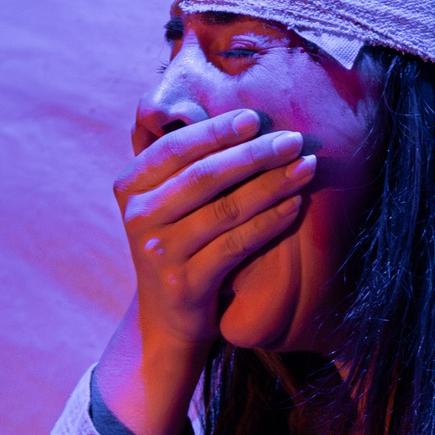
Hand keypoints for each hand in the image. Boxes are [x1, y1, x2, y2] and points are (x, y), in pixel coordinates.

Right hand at [97, 108, 315, 434]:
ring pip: (225, 209)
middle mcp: (137, 218)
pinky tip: (295, 206)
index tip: (256, 118)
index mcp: (129, 188)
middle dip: (254, 154)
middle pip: (204, 176)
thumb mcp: (167, 204)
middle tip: (293, 140)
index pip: (174, 148)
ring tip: (305, 167)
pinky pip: (236, 244)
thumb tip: (234, 114)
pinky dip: (269, 222)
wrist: (167, 321)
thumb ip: (184, 165)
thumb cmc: (179, 247)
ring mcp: (158, 253)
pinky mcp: (184, 283)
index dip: (216, 131)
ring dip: (271, 184)